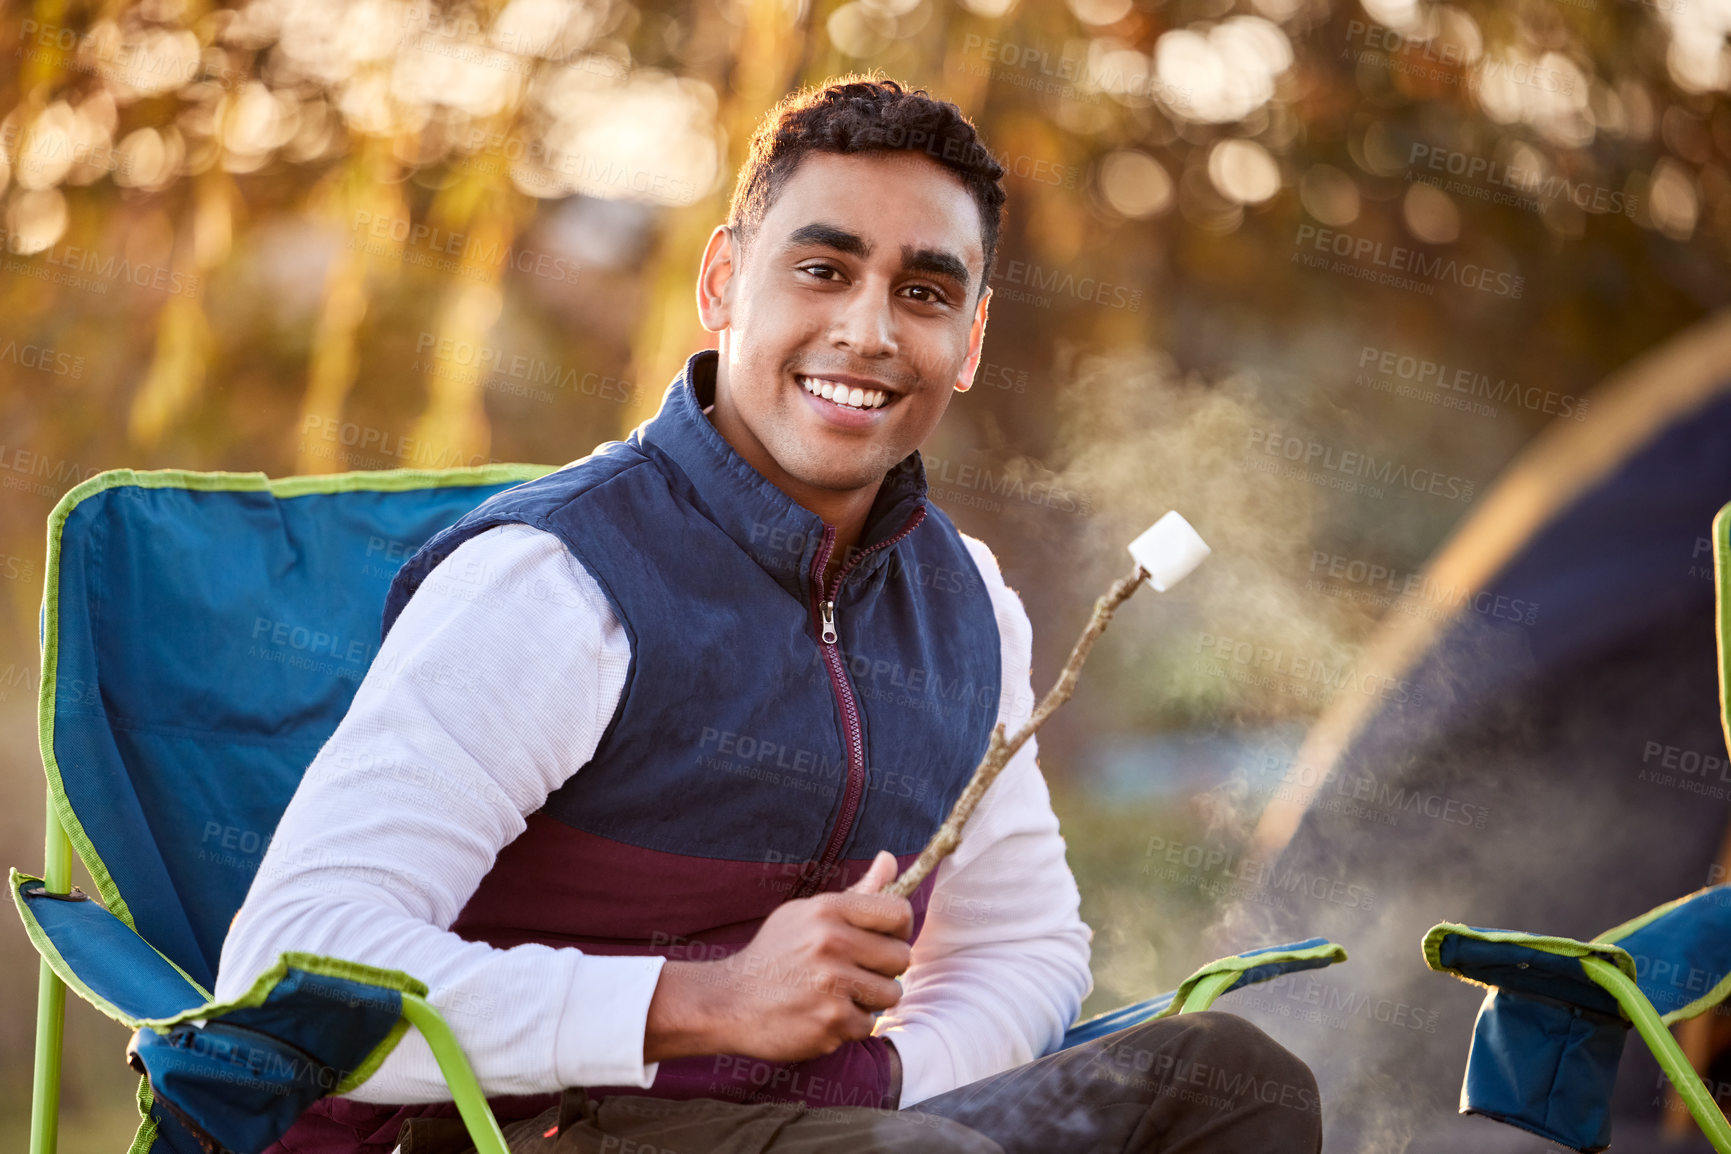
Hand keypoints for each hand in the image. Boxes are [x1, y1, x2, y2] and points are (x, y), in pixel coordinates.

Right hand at [644, 850, 910, 1063]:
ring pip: (891, 994)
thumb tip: (890, 857)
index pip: (899, 913)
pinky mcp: (830, 1022)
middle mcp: (831, 943)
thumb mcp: (806, 913)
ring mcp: (831, 985)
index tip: (884, 941)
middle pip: (901, 957)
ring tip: (839, 995)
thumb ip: (856, 892)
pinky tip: (822, 1015)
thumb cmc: (773, 954)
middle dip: (885, 969)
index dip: (900, 929)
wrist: (728, 1001)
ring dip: (870, 1000)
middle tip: (858, 973)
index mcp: (828, 910)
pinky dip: (849, 1025)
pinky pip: (867, 1025)